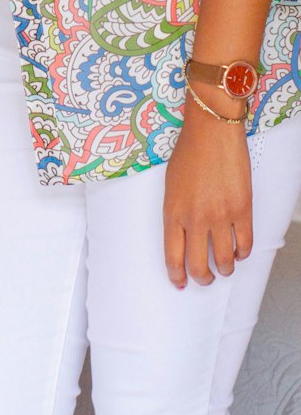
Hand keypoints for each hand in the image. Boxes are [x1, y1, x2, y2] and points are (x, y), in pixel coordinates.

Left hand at [163, 94, 252, 288]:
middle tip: (206, 278)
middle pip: (199, 266)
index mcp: (172, 212)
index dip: (177, 275)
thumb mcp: (170, 186)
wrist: (211, 131)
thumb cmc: (188, 153)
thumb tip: (183, 237)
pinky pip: (245, 244)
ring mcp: (220, 216)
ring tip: (224, 268)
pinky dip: (242, 253)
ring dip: (225, 269)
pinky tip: (239, 251)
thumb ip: (176, 213)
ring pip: (225, 260)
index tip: (180, 283)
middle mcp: (195, 219)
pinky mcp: (242, 210)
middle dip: (202, 278)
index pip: (173, 256)